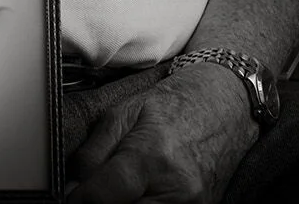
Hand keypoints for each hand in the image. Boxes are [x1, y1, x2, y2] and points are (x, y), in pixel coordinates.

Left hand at [66, 64, 256, 203]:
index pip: (103, 197)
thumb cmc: (174, 104)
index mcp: (151, 156)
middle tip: (95, 193)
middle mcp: (176, 188)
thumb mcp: (122, 114)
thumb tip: (73, 187)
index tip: (73, 196)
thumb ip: (92, 154)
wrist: (224, 104)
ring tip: (117, 190)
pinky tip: (140, 193)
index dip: (81, 200)